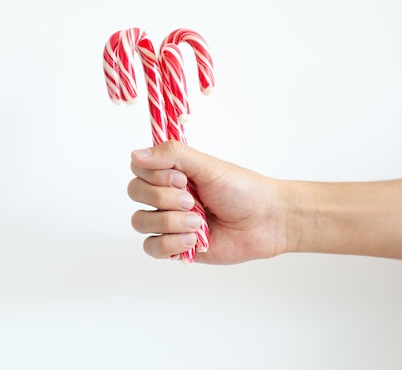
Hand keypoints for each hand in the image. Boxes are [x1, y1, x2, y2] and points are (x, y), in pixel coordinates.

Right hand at [128, 140, 287, 263]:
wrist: (266, 221)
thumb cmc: (242, 189)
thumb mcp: (207, 165)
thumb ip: (171, 155)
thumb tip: (135, 154)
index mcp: (171, 173)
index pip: (138, 169)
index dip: (154, 176)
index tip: (182, 179)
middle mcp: (166, 195)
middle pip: (135, 193)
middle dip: (163, 198)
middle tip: (193, 201)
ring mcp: (168, 221)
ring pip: (140, 221)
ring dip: (169, 221)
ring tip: (198, 224)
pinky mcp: (175, 246)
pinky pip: (151, 247)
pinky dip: (170, 243)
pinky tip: (193, 240)